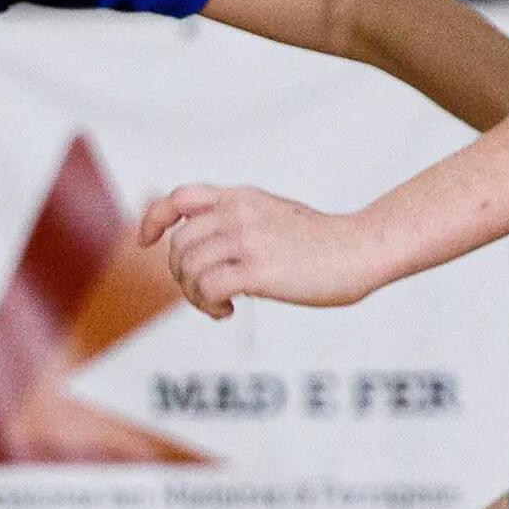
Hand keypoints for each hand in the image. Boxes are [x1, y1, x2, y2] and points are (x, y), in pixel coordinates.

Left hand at [137, 183, 383, 317]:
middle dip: (181, 275)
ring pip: (188, 268)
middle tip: (204, 292)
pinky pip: (207, 288)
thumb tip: (202, 245)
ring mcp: (248, 239)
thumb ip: (238, 220)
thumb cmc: (322, 242)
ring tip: (217, 303)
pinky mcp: (258, 269)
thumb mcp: (273, 214)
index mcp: (241, 197)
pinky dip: (208, 305)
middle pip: (178, 245)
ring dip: (194, 295)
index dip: (154, 219)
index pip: (180, 197)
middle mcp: (239, 213)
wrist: (362, 249)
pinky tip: (228, 311)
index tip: (146, 242)